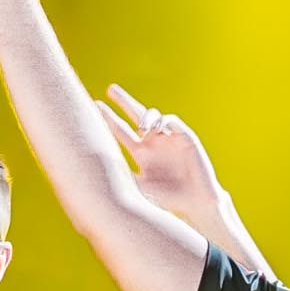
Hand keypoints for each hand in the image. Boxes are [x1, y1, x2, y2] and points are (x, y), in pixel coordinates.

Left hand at [105, 86, 220, 214]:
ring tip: (143, 129)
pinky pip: (172, 120)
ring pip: (153, 115)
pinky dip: (163, 121)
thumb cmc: (166, 199)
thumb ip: (121, 174)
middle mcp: (153, 142)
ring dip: (146, 118)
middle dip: (123, 101)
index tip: (96, 105)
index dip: (109, 119)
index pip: (121, 131)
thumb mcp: (139, 187)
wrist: (194, 202)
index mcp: (141, 153)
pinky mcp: (185, 137)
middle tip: (111, 88)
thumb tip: (95, 167)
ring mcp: (169, 138)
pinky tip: (158, 130)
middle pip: (135, 115)